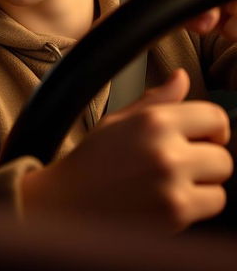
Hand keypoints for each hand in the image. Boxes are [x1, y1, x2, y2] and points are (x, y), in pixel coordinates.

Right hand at [19, 69, 232, 232]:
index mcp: (153, 120)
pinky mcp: (176, 213)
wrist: (69, 201)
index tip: (204, 137)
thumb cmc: (93, 160)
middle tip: (178, 164)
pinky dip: (197, 205)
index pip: (215, 117)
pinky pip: (213, 204)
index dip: (213, 128)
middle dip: (205, 159)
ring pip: (220, 182)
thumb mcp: (119, 120)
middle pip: (222, 155)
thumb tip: (181, 77)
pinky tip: (168, 199)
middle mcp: (166, 150)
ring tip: (170, 182)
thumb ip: (157, 100)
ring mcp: (173, 184)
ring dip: (203, 184)